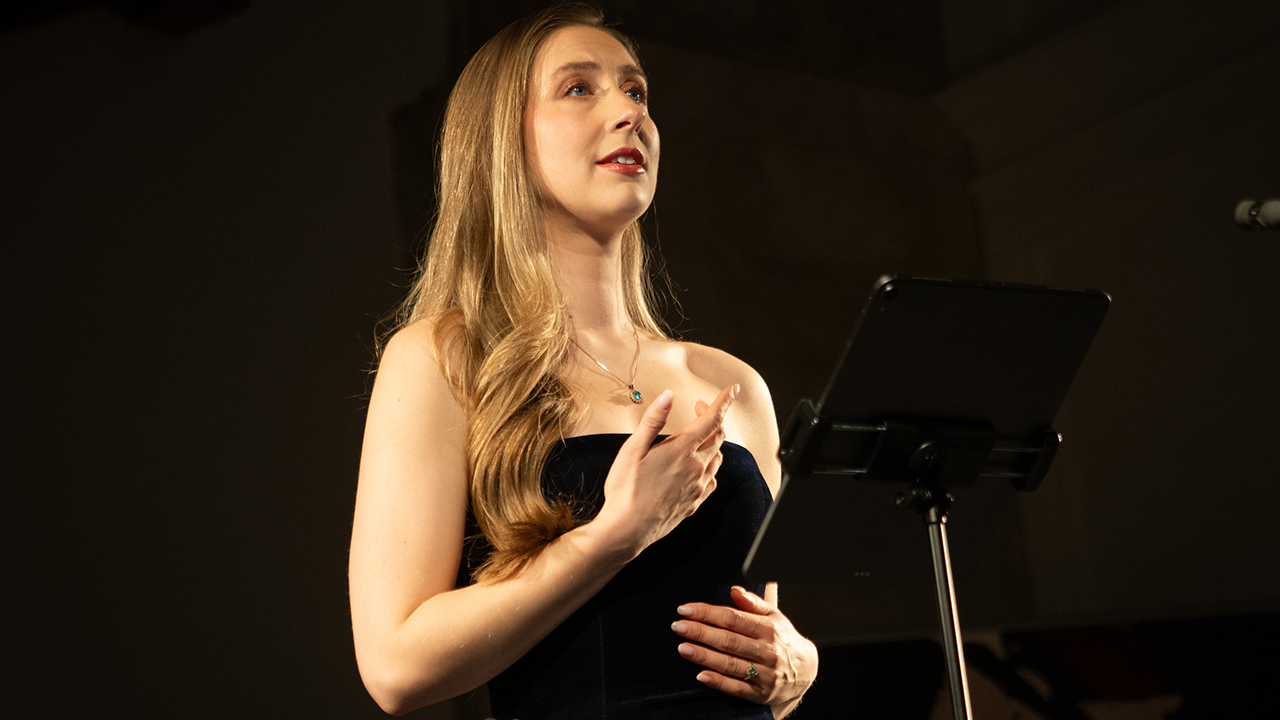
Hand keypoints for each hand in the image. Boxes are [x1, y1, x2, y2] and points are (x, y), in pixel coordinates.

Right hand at [592, 385, 737, 556]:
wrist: (627, 530)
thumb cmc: (625, 491)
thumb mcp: (632, 449)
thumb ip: (653, 420)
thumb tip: (668, 396)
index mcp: (681, 451)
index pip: (712, 419)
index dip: (725, 401)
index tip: (733, 389)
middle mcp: (695, 467)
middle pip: (718, 436)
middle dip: (712, 417)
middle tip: (698, 408)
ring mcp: (698, 486)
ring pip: (717, 456)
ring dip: (712, 441)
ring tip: (696, 436)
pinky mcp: (696, 501)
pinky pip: (712, 478)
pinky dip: (710, 465)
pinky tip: (697, 465)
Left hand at [672, 586, 817, 712]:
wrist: (807, 671)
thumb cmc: (784, 639)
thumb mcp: (774, 616)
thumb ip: (753, 603)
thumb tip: (734, 590)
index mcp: (769, 629)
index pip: (733, 618)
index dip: (707, 613)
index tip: (685, 610)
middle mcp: (768, 651)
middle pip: (729, 640)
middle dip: (701, 632)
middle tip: (678, 626)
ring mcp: (765, 674)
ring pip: (730, 664)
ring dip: (704, 656)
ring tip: (682, 648)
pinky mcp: (761, 694)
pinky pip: (737, 688)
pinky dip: (718, 682)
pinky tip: (700, 675)